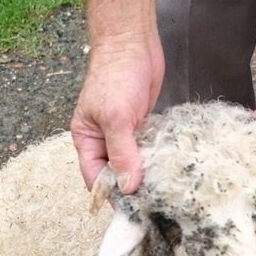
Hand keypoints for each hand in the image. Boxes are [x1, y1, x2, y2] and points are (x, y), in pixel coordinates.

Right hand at [71, 34, 163, 193]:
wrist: (133, 43)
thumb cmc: (116, 76)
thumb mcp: (116, 118)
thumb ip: (121, 153)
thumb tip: (127, 187)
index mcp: (86, 140)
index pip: (94, 177)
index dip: (110, 194)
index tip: (131, 211)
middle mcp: (103, 140)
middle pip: (115, 174)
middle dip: (131, 188)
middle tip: (152, 205)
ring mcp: (124, 133)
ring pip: (133, 163)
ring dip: (146, 174)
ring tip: (164, 192)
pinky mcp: (142, 126)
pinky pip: (148, 150)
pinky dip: (157, 158)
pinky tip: (170, 169)